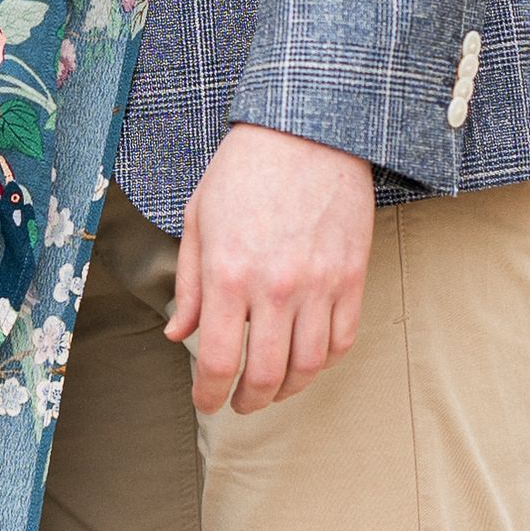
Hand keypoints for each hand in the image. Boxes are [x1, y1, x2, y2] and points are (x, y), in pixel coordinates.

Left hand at [165, 123, 373, 415]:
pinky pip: (341, 340)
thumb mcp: (199, 217)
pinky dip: (323, 361)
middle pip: (267, 376)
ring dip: (288, 389)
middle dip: (249, 400)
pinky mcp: (352, 277)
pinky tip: (306, 358)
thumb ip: (190, 282)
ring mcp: (319, 284)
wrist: (307, 128)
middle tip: (240, 402)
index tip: (206, 401)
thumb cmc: (244, 167)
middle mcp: (275, 286)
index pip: (218, 360)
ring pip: (308, 367)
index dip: (209, 394)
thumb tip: (177, 333)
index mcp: (229, 271)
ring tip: (273, 387)